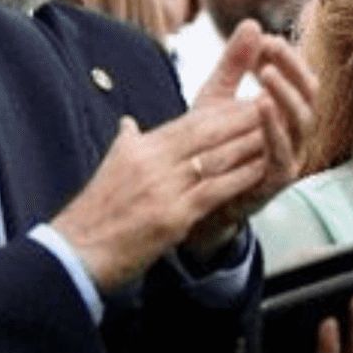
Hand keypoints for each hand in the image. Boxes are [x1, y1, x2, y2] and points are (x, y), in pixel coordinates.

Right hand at [51, 101, 269, 292]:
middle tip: (274, 103)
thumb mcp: (110, 169)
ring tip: (278, 131)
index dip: (222, 111)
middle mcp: (151, 162)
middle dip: (242, 118)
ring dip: (249, 143)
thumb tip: (128, 122)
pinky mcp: (171, 216)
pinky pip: (215, 190)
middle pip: (206, 133)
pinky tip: (263, 169)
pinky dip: (241, 177)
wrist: (75, 253)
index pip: (188, 122)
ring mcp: (162, 188)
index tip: (249, 99)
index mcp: (139, 148)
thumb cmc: (95, 215)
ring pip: (215, 158)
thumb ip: (126, 143)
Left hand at [182, 22, 319, 260]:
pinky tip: (259, 105)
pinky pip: (284, 151)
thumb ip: (234, 64)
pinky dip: (274, 127)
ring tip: (266, 73)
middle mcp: (297, 133)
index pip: (299, 78)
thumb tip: (251, 23)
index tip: (266, 39)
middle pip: (310, 95)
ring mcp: (292, 156)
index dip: (287, 57)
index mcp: (286, 113)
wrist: (196, 194)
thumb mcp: (218, 98)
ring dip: (286, 95)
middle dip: (292, 68)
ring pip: (304, 121)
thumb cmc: (212, 146)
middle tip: (272, 47)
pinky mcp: (279, 179)